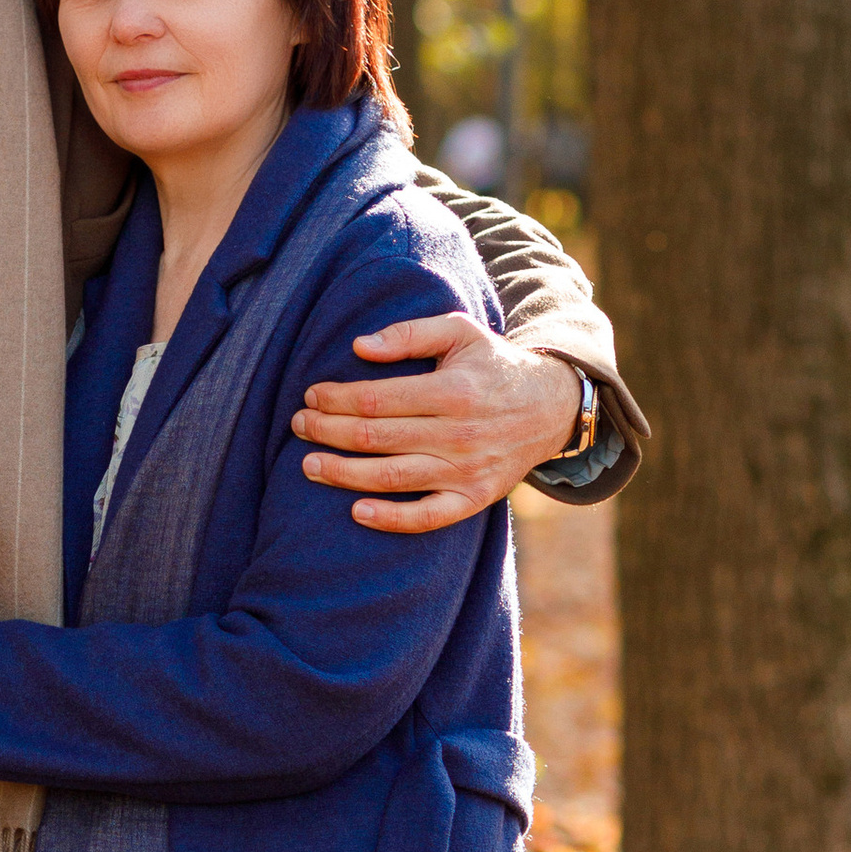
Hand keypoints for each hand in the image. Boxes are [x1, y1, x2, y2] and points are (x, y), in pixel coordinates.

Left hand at [292, 316, 582, 532]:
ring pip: (391, 477)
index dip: (335, 398)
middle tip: (299, 426)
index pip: (375, 399)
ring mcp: (466, 470)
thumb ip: (409, 333)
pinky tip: (356, 512)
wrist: (551, 407)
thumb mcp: (460, 332)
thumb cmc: (493, 366)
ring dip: (342, 474)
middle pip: (375, 438)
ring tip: (309, 466)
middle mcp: (459, 434)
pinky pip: (427, 517)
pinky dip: (390, 519)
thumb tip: (360, 347)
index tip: (311, 396)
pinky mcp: (473, 499)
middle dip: (327, 432)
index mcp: (452, 391)